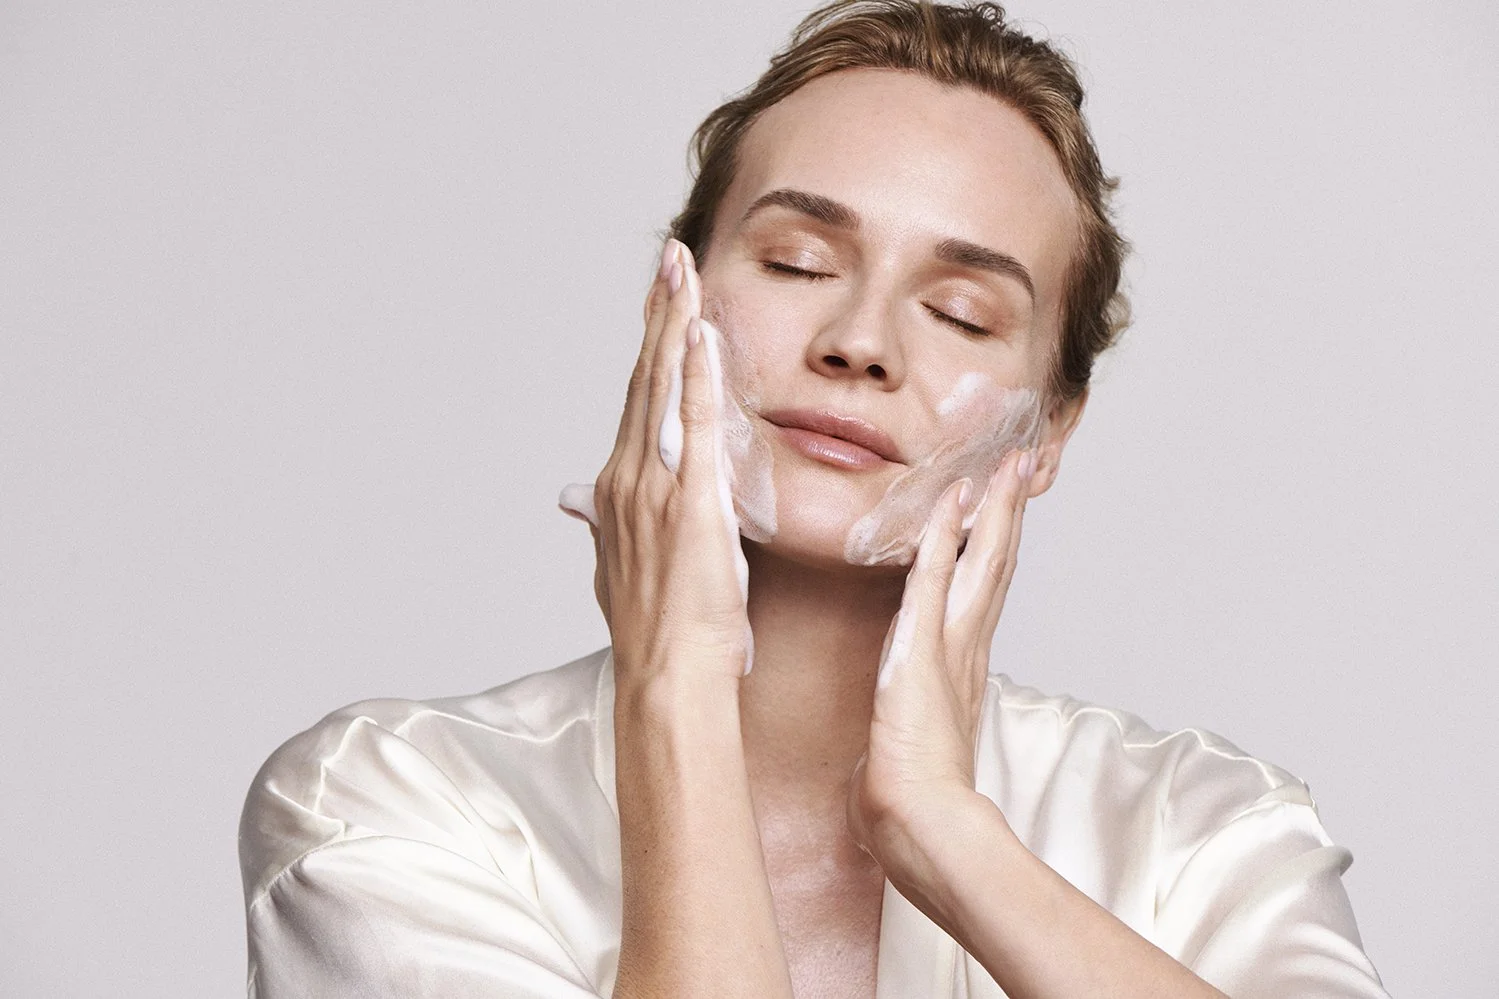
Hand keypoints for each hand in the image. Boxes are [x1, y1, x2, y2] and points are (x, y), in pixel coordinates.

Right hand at [559, 240, 752, 684]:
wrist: (668, 677)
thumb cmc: (659, 632)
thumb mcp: (620, 567)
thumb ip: (602, 524)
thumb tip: (572, 500)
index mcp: (620, 491)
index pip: (637, 402)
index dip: (649, 348)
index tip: (661, 302)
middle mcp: (629, 478)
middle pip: (644, 379)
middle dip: (658, 314)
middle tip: (670, 259)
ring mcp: (655, 486)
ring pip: (662, 388)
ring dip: (673, 324)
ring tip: (682, 271)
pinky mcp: (690, 500)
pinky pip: (693, 423)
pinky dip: (695, 374)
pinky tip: (701, 332)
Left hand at [846, 445, 1036, 873]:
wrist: (921, 825)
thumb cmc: (912, 798)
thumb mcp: (911, 744)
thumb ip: (912, 727)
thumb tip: (901, 737)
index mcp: (962, 665)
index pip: (985, 590)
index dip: (997, 544)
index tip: (1007, 506)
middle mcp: (966, 647)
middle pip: (998, 562)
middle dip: (1011, 509)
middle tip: (1028, 462)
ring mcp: (950, 645)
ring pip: (981, 559)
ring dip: (994, 506)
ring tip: (1009, 462)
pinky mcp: (924, 648)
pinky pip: (935, 577)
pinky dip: (946, 533)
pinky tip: (955, 496)